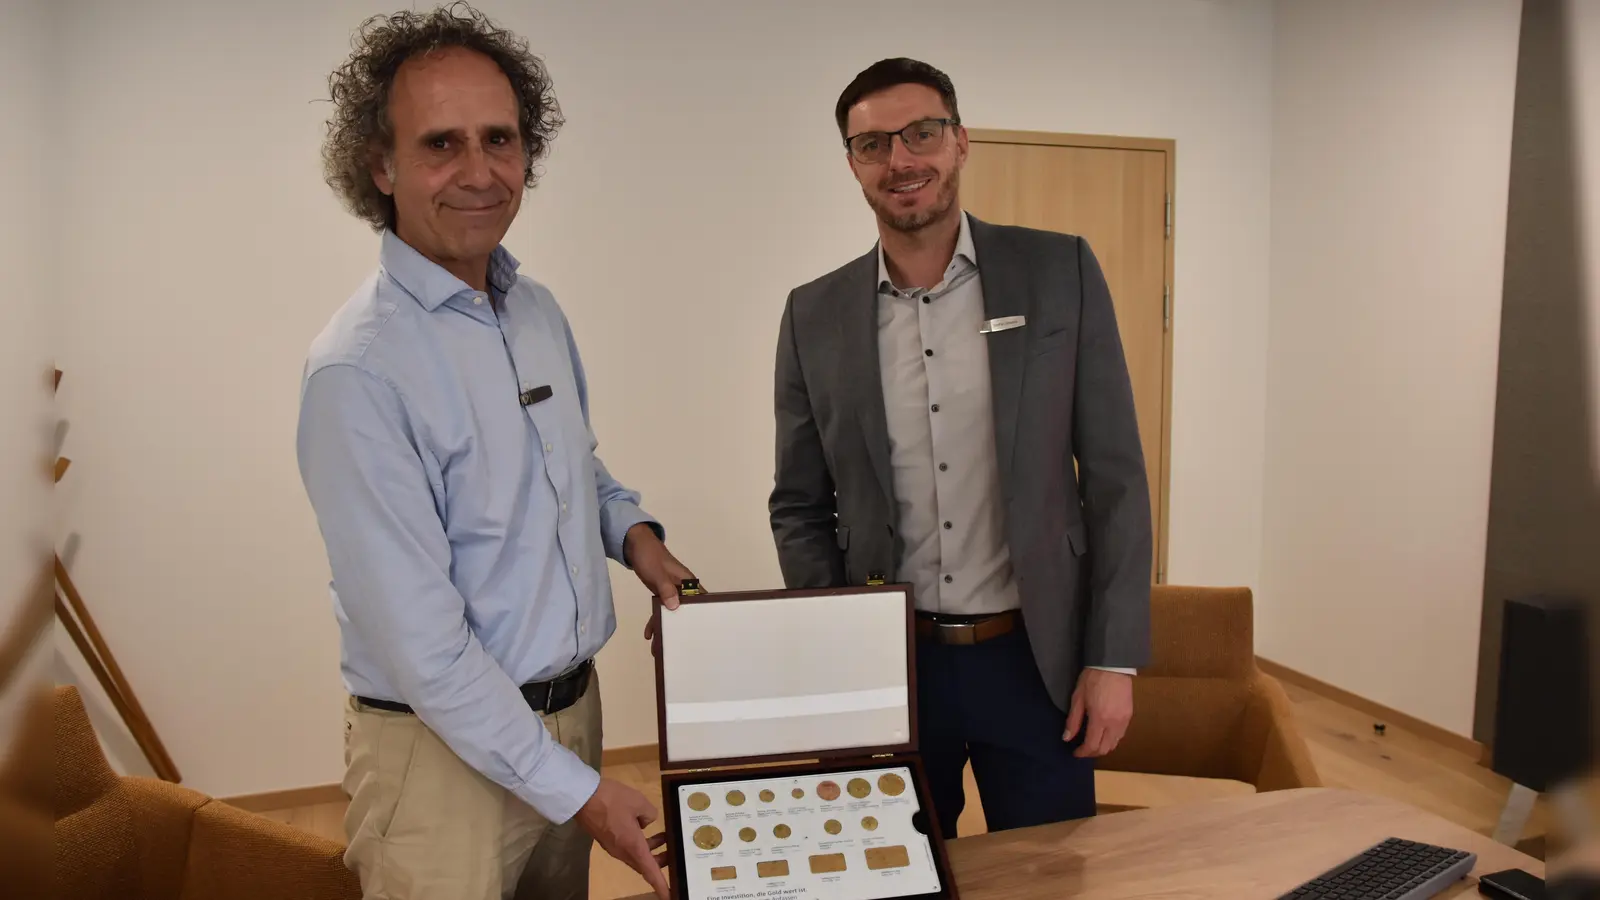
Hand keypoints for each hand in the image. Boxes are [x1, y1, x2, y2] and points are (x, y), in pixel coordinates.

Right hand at [575, 777, 671, 899]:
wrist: (581, 797)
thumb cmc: (611, 800)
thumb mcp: (638, 802)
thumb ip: (649, 814)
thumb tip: (646, 821)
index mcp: (632, 846)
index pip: (650, 871)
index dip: (661, 885)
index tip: (670, 896)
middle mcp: (622, 851)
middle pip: (644, 865)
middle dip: (660, 862)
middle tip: (674, 851)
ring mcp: (613, 846)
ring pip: (636, 855)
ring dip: (650, 850)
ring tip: (663, 835)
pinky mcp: (607, 839)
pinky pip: (627, 847)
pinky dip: (639, 843)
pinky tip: (642, 826)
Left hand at [625, 523, 697, 642]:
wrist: (635, 545)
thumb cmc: (650, 556)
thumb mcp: (657, 572)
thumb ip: (666, 588)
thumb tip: (675, 606)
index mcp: (687, 582)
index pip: (700, 601)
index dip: (702, 617)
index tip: (701, 635)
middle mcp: (682, 589)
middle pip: (685, 612)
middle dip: (681, 630)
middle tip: (675, 649)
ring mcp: (671, 592)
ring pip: (672, 613)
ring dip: (665, 628)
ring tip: (657, 648)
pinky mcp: (661, 593)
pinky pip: (662, 610)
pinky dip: (656, 620)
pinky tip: (648, 633)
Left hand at [1063, 668, 1132, 756]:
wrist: (1113, 665)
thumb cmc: (1092, 679)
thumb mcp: (1077, 698)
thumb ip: (1073, 720)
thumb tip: (1067, 738)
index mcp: (1099, 719)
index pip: (1092, 746)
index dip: (1082, 753)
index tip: (1075, 752)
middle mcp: (1114, 724)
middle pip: (1105, 749)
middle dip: (1092, 753)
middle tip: (1082, 750)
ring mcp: (1124, 721)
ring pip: (1115, 744)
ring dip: (1103, 747)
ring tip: (1092, 742)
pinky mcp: (1129, 716)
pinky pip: (1121, 735)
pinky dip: (1112, 740)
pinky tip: (1104, 733)